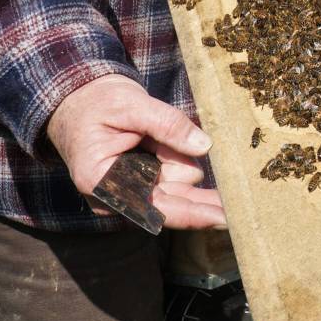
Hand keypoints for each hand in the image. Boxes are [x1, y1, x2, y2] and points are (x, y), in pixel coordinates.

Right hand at [46, 74, 226, 229]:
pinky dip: (181, 160)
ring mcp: (131, 192)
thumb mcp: (130, 104)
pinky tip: (174, 146)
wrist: (80, 101)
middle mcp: (116, 196)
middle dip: (203, 199)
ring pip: (179, 184)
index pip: (152, 206)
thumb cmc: (97, 103)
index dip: (190, 214)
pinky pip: (176, 178)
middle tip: (241, 207)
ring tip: (153, 133)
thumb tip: (204, 146)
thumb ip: (167, 124)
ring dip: (181, 159)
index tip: (222, 219)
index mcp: (100, 181)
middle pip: (173, 203)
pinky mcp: (145, 184)